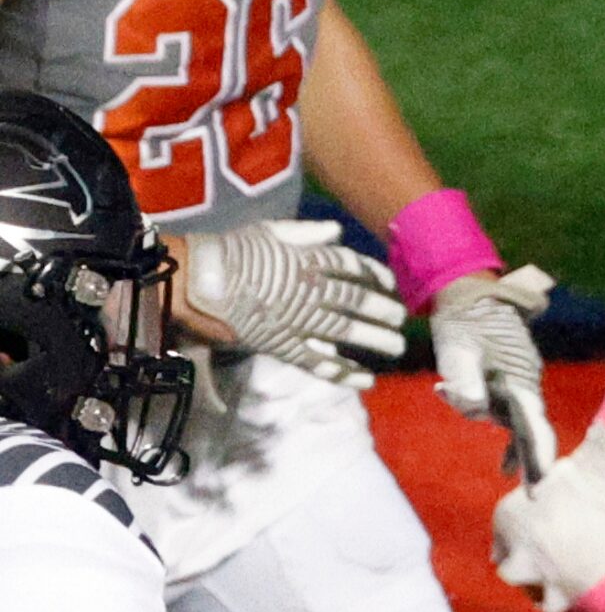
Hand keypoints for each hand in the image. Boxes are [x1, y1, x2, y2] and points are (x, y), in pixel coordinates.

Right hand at [177, 221, 406, 387]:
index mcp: (306, 259)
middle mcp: (309, 289)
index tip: (389, 284)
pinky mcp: (283, 345)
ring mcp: (297, 319)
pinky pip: (319, 363)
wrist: (195, 280)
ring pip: (346, 331)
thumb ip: (305, 232)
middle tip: (401, 318)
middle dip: (382, 310)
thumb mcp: (267, 231)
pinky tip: (366, 380)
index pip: (351, 266)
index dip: (373, 274)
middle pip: (356, 301)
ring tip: (396, 347)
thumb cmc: (228, 251)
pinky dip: (344, 374)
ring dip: (375, 340)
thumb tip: (336, 231)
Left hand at [431, 265, 558, 482]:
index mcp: (517, 378)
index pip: (532, 423)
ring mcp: (520, 385)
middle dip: (535, 459)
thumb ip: (463, 376)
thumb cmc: (461, 320)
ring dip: (518, 447)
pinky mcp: (511, 385)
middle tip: (537, 490)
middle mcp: (525, 385)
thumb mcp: (456, 346)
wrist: (468, 295)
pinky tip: (506, 464)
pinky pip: (513, 416)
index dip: (537, 452)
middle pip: (530, 428)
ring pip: (518, 422)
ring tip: (514, 475)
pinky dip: (512, 439)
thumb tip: (473, 406)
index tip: (541, 478)